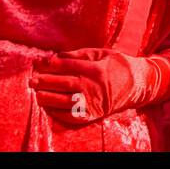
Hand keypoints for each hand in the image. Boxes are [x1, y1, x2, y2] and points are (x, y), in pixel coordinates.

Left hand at [31, 48, 159, 124]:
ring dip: (47, 97)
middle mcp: (93, 86)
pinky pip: (70, 115)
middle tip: (31, 80)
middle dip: (44, 81)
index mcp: (96, 68)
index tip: (37, 63)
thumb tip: (57, 56)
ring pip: (64, 101)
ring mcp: (93, 102)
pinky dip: (57, 112)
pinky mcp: (92, 114)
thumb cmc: (118, 65)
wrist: (138, 84)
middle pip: (63, 83)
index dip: (49, 64)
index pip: (66, 66)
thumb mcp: (103, 53)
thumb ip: (80, 54)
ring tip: (36, 93)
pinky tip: (48, 107)